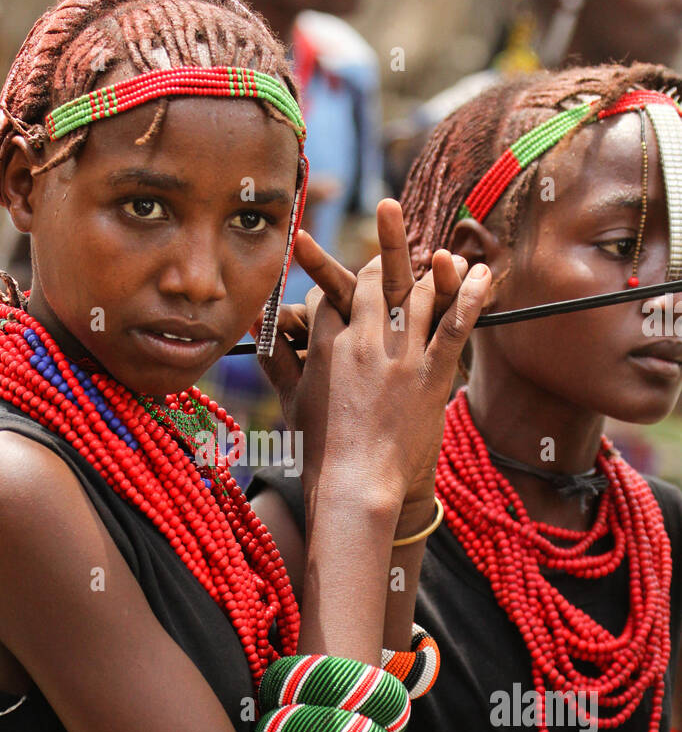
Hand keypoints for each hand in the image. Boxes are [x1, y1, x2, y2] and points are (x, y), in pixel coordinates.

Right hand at [253, 199, 489, 511]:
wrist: (356, 485)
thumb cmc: (318, 449)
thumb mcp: (289, 400)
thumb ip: (274, 358)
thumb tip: (252, 323)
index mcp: (325, 344)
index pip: (329, 295)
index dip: (334, 285)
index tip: (341, 290)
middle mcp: (363, 340)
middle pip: (373, 281)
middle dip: (383, 257)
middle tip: (392, 247)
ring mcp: (400, 356)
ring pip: (417, 294)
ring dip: (430, 271)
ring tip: (441, 255)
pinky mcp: (432, 375)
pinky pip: (455, 325)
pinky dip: (468, 295)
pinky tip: (478, 272)